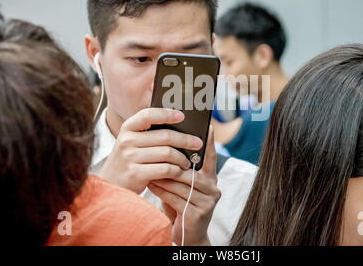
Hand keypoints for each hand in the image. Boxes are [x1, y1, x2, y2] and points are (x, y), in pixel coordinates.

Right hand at [98, 108, 203, 193]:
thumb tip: (179, 124)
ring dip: (182, 158)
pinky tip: (179, 171)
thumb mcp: (132, 143)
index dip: (166, 114)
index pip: (148, 114)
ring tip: (187, 161)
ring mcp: (130, 157)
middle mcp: (127, 140)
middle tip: (197, 143)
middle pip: (165, 136)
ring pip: (167, 153)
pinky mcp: (136, 174)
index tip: (182, 116)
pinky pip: (165, 169)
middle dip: (185, 140)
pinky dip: (176, 170)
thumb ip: (149, 133)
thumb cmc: (128, 162)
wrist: (110, 185)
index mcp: (127, 128)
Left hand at [148, 126, 220, 245]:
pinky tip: (152, 185)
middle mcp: (213, 188)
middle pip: (190, 171)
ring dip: (163, 177)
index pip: (210, 156)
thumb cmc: (182, 205)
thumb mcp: (184, 186)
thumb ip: (181, 170)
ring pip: (181, 184)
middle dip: (172, 164)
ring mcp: (207, 202)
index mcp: (212, 178)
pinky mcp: (198, 214)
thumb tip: (167, 146)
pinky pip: (176, 198)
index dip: (210, 141)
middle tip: (156, 152)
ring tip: (149, 170)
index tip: (208, 125)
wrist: (188, 236)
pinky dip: (162, 191)